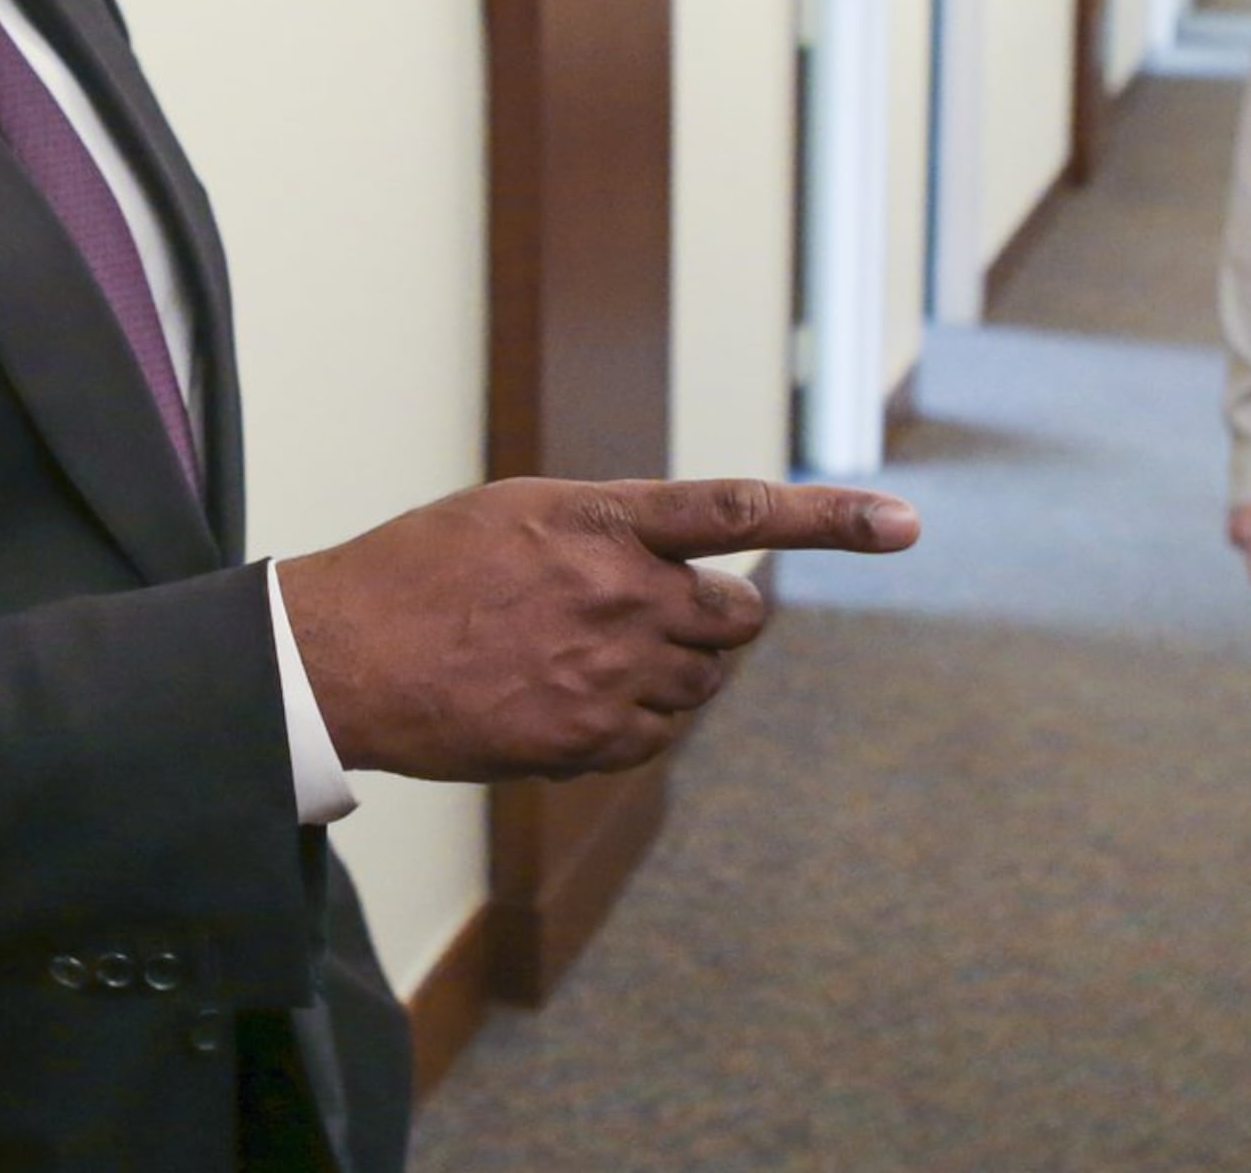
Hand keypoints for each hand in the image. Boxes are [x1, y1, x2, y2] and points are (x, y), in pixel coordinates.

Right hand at [275, 476, 917, 781]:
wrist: (348, 656)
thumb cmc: (426, 572)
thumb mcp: (521, 513)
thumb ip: (614, 531)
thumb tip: (681, 564)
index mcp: (603, 522)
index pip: (740, 511)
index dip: (831, 517)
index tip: (902, 523)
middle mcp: (621, 596)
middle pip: (737, 617)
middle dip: (714, 616)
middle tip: (648, 611)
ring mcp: (610, 675)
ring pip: (704, 682)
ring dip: (675, 669)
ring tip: (587, 653)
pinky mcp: (591, 740)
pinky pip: (660, 734)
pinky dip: (638, 719)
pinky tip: (570, 697)